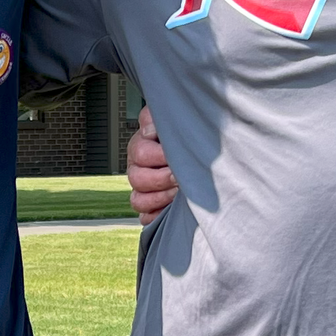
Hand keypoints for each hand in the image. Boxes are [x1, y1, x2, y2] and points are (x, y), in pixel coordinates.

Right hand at [126, 105, 178, 225]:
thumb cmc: (188, 138)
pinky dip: (156, 215)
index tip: (177, 155)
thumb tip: (150, 130)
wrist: (199, 157)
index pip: (140, 151)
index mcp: (141, 145)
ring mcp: (140, 189)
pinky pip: (144, 216)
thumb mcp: (176, 120)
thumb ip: (159, 119)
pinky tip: (170, 210)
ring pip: (137, 200)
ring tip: (178, 192)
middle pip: (136, 177)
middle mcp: (136, 167)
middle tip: (180, 177)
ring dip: (160, 198)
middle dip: (161, 178)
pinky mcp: (148, 208)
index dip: (158, 156)